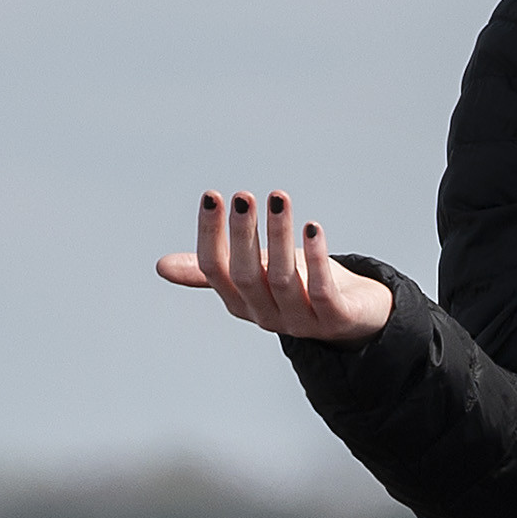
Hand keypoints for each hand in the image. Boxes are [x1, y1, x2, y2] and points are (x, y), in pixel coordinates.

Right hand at [157, 192, 393, 344]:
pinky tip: (312, 228)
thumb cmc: (299, 285)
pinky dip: (317, 259)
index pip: (216, 269)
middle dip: (243, 234)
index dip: (211, 234)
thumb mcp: (255, 272)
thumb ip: (212, 269)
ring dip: (280, 236)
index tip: (212, 196)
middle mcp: (266, 314)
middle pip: (247, 274)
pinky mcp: (335, 319)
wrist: (355, 316)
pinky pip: (323, 291)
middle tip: (243, 197)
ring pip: (283, 279)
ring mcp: (300, 321)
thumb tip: (161, 267)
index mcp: (240, 301)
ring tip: (279, 199)